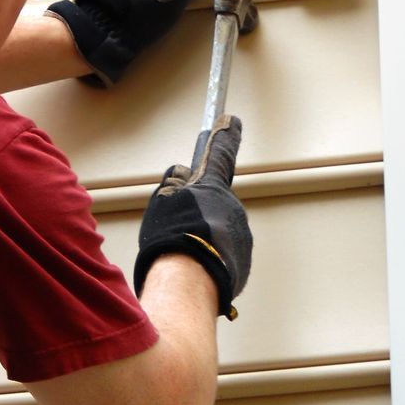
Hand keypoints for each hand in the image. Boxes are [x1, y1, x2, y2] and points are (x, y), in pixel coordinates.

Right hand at [131, 115, 251, 318]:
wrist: (189, 282)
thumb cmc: (173, 240)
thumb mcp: (163, 201)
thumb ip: (174, 183)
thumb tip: (180, 174)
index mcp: (212, 187)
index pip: (220, 154)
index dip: (225, 136)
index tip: (232, 122)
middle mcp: (233, 208)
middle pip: (214, 202)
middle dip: (200, 211)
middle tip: (179, 226)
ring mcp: (241, 236)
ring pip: (219, 230)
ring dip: (204, 237)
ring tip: (183, 252)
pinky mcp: (241, 261)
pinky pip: (223, 252)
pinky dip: (210, 256)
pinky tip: (194, 267)